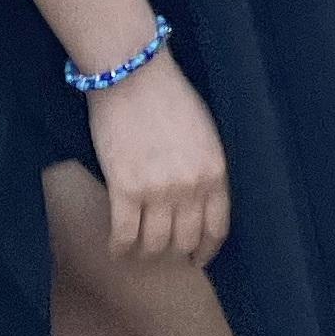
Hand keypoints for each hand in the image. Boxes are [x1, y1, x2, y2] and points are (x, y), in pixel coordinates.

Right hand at [87, 49, 231, 263]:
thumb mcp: (206, 134)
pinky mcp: (124, 189)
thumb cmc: (170, 97)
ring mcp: (157, 191)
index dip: (206, 251)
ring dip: (146, 252)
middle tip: (163, 253)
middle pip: (185, 241)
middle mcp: (190, 187)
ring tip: (138, 249)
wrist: (133, 75)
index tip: (197, 260)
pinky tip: (117, 247)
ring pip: (154, 245)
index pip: (217, 228)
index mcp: (215, 172)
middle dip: (175, 253)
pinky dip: (120, 247)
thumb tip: (199, 201)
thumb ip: (206, 169)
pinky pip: (124, 235)